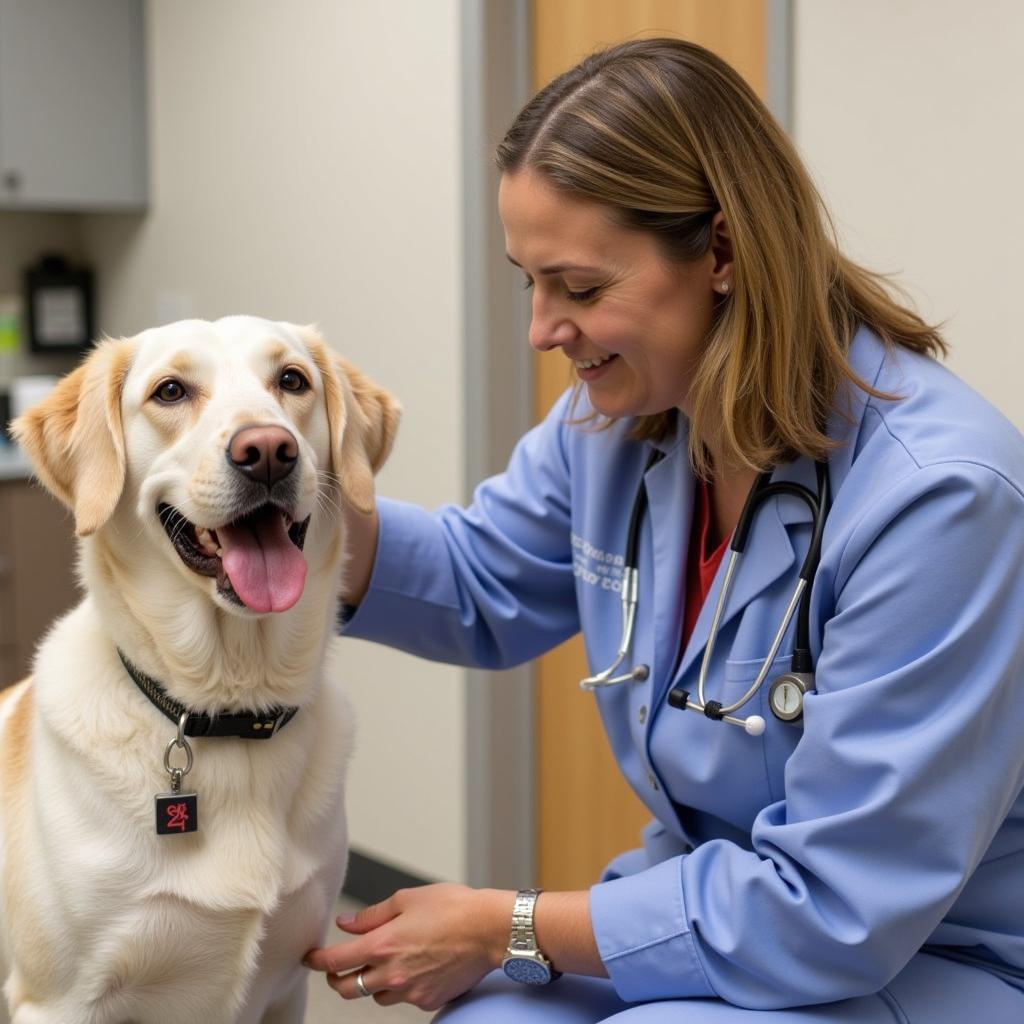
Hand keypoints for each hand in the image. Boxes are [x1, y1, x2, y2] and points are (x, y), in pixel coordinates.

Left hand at [303, 883, 513, 1010]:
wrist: (489, 930)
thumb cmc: (452, 907)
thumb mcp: (407, 899)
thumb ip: (372, 916)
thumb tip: (346, 924)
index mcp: (382, 945)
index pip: (335, 962)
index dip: (317, 961)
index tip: (310, 957)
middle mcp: (391, 974)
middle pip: (347, 988)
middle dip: (337, 978)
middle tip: (338, 966)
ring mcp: (409, 991)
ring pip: (375, 995)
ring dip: (371, 982)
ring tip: (386, 961)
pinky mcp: (427, 1001)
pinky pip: (403, 998)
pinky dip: (401, 986)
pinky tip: (415, 967)